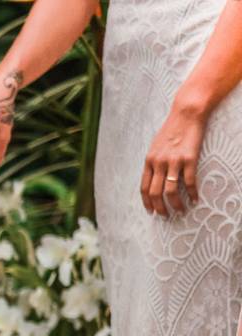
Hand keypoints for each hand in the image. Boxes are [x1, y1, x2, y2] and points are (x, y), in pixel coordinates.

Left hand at [140, 100, 206, 215]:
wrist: (185, 113)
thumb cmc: (172, 130)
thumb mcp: (156, 146)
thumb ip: (154, 162)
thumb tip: (153, 177)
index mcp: (149, 161)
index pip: (144, 188)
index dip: (147, 202)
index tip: (151, 212)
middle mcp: (158, 163)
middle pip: (155, 193)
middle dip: (160, 208)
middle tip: (166, 216)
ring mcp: (173, 161)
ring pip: (171, 191)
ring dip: (176, 204)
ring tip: (181, 211)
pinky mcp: (189, 158)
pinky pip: (189, 181)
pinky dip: (192, 193)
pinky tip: (196, 199)